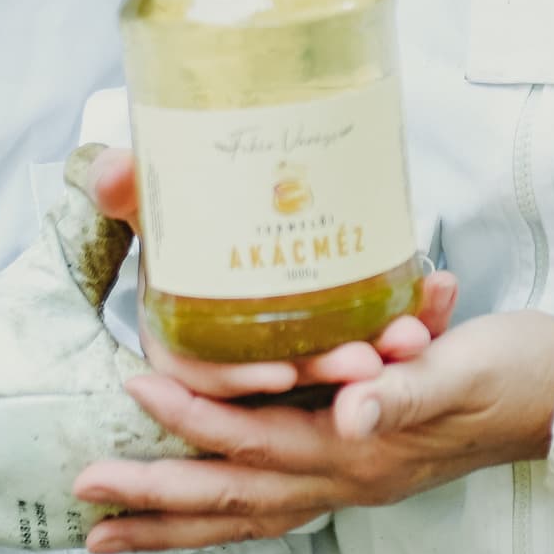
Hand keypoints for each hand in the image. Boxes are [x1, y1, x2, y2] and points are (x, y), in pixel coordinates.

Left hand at [70, 309, 553, 552]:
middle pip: (235, 495)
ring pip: (247, 513)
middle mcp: (351, 475)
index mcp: (365, 447)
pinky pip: (276, 507)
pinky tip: (191, 516)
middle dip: (154, 497)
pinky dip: (224, 514)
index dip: (194, 412)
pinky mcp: (364, 470)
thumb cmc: (522, 368)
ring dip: (174, 523)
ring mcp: (357, 482)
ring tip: (106, 532)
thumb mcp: (465, 366)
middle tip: (82, 492)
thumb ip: (405, 388)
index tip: (136, 384)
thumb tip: (349, 409)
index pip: (259, 434)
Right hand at [84, 146, 458, 399]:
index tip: (277, 375)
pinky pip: (388, 332)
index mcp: (193, 342)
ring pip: (346, 367)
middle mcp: (251, 353)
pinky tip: (439, 290)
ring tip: (415, 332)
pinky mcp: (355, 326)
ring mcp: (307, 344)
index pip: (208, 380)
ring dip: (385, 352)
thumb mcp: (160, 213)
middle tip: (369, 358)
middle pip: (291, 376)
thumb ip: (135, 195)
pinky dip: (419, 313)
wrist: (244, 195)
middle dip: (329, 370)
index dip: (238, 383)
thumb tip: (114, 171)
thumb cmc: (189, 217)